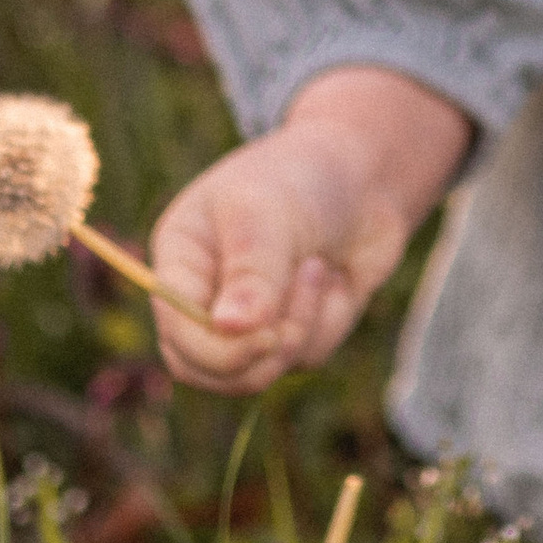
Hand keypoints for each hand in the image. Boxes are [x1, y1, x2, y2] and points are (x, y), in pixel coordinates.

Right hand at [148, 67, 471, 392]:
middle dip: (253, 361)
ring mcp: (251, 318)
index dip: (213, 349)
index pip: (176, 328)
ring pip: (264, 368)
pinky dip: (327, 321)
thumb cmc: (302, 177)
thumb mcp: (269, 214)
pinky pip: (306, 356)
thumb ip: (251, 274)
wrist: (366, 172)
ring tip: (317, 266)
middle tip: (289, 334)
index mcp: (182, 259)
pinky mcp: (292, 331)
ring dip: (300, 326)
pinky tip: (335, 275)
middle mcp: (207, 294)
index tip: (265, 340)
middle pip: (205, 369)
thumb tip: (232, 329)